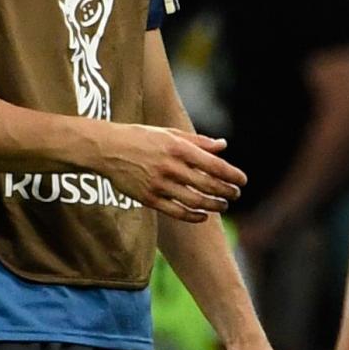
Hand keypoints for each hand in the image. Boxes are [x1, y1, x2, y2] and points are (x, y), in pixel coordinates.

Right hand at [97, 124, 246, 221]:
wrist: (105, 149)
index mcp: (178, 148)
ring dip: (214, 205)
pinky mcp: (148, 198)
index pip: (214, 165)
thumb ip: (198, 141)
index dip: (232, 175)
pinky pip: (176, 211)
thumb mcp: (169, 133)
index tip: (243, 181)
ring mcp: (158, 184)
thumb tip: (223, 145)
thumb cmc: (140, 138)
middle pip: (208, 185)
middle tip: (236, 194)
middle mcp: (170, 166)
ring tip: (224, 205)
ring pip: (194, 201)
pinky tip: (203, 216)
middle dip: (227, 191)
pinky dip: (193, 216)